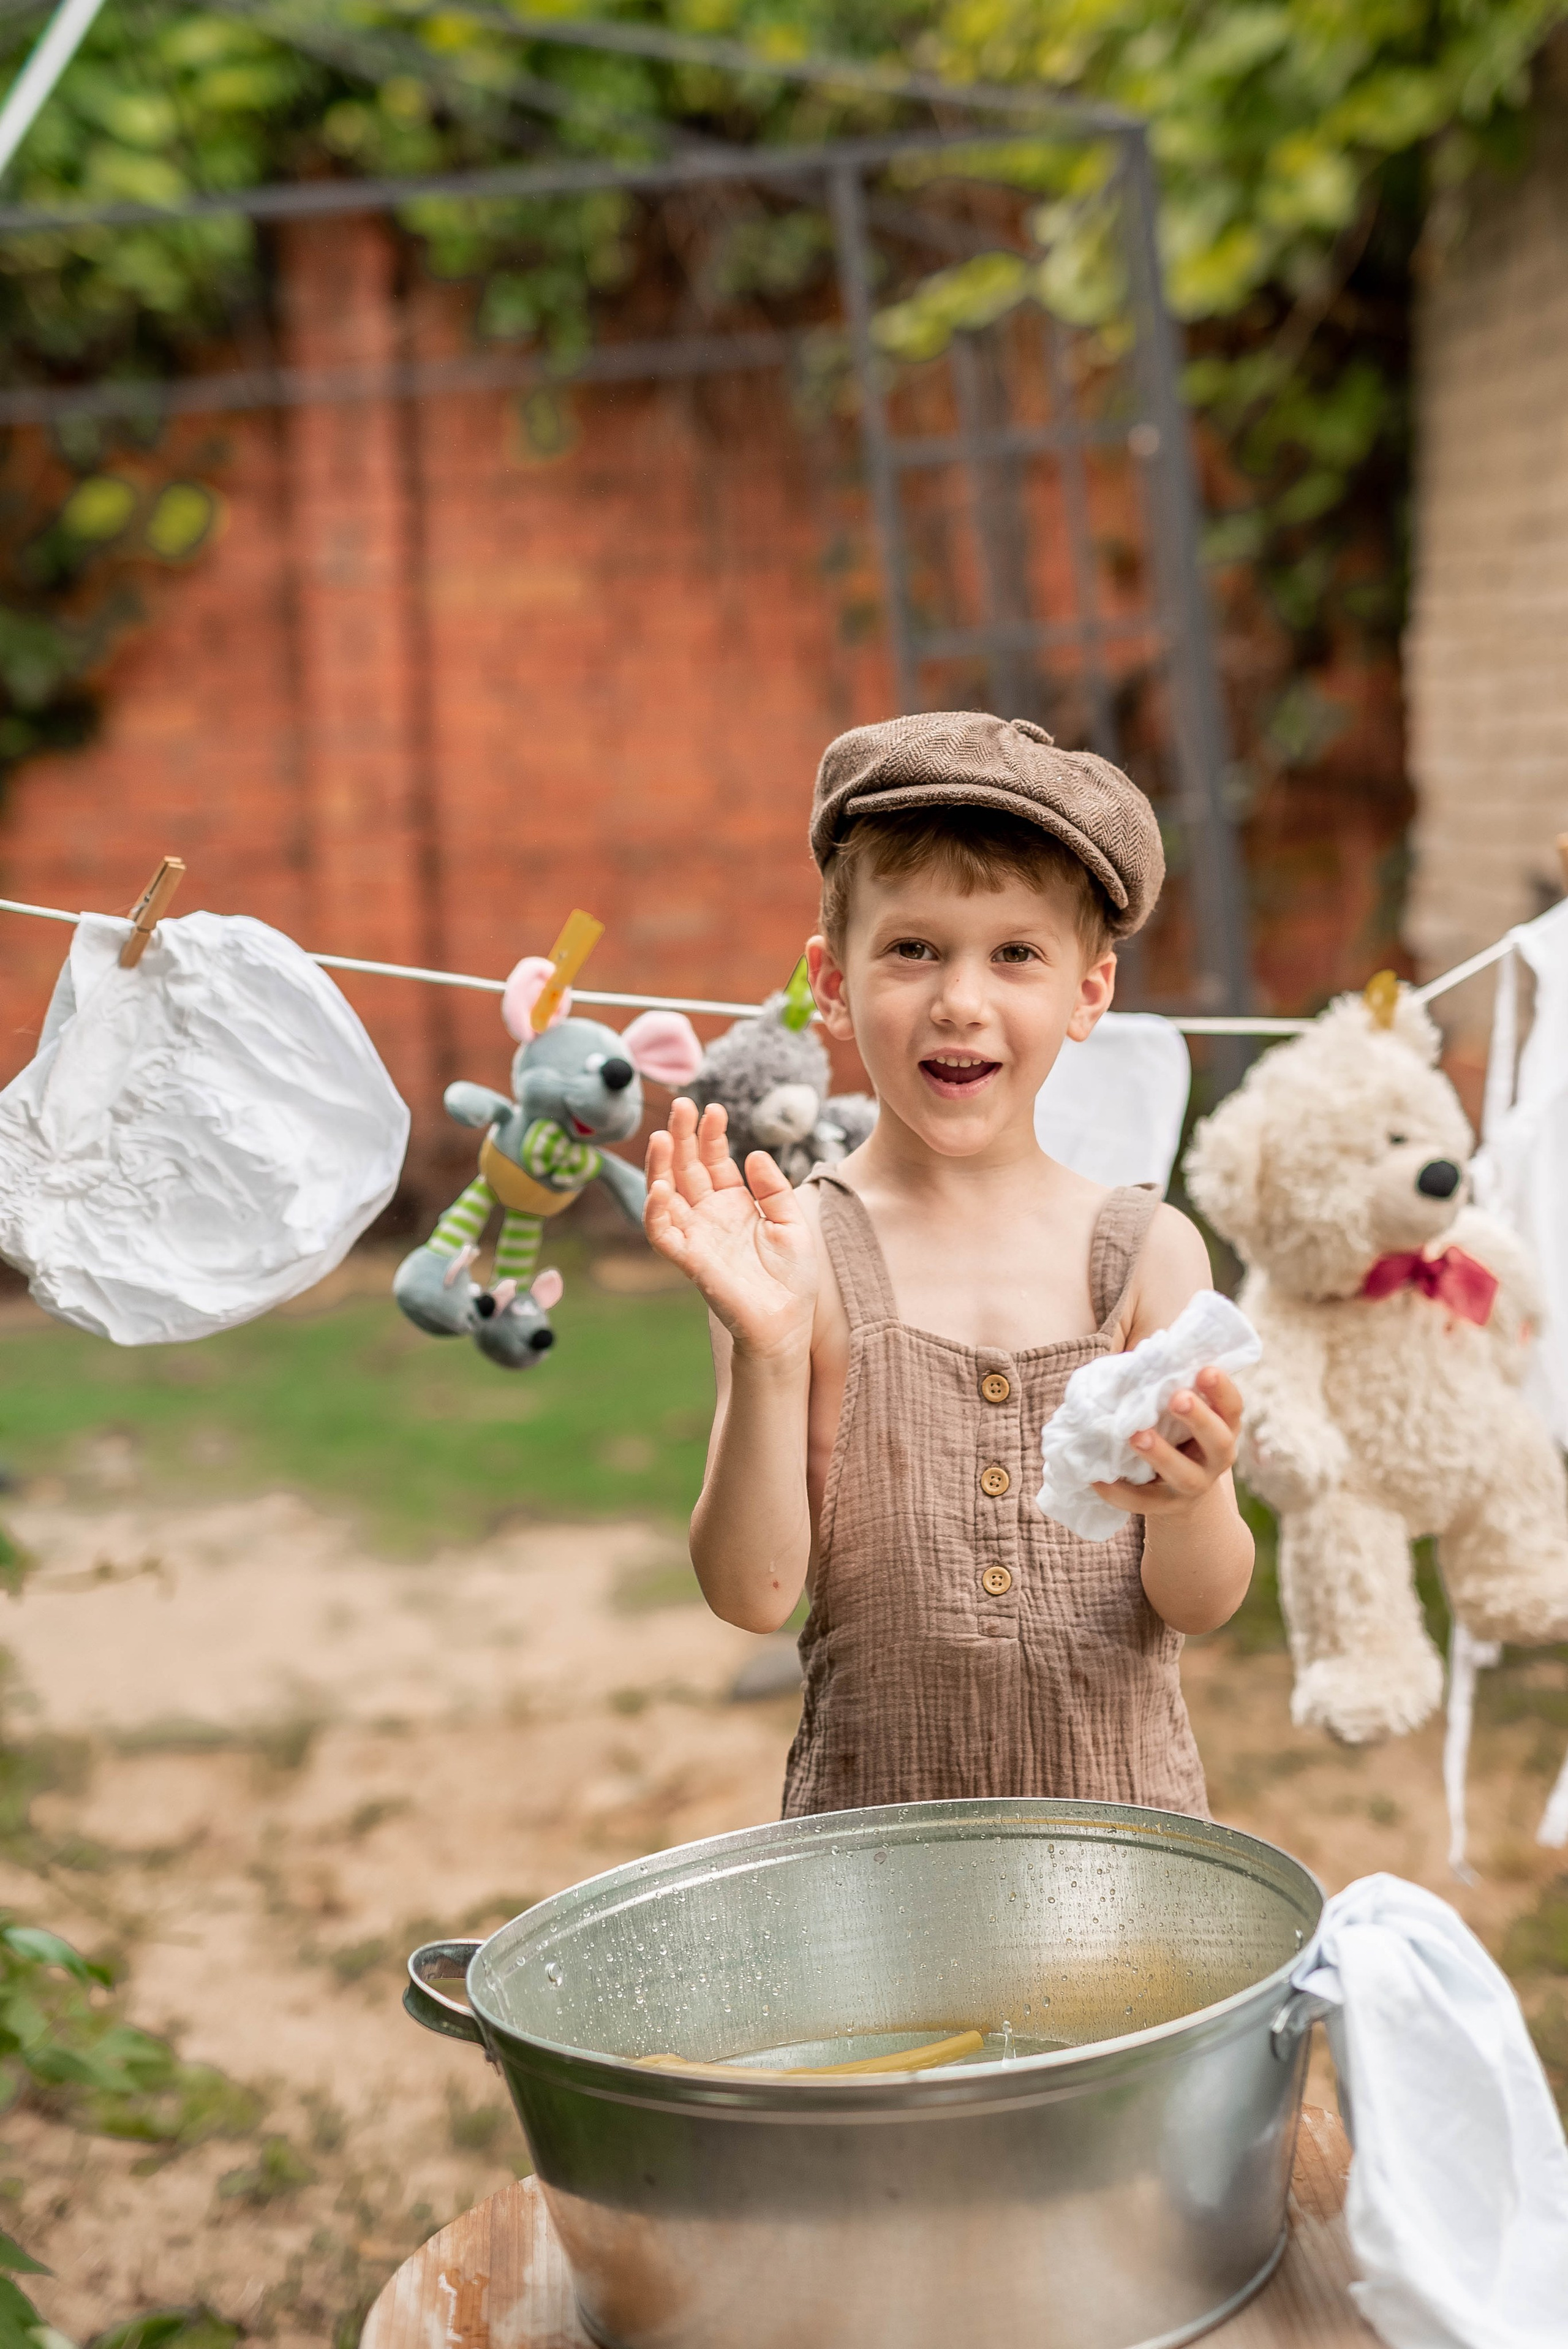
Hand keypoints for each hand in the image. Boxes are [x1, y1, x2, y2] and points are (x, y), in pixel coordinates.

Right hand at [645, 1099, 817, 1363]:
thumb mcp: (791, 1222)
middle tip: (681, 1104)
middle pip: (686, 1168)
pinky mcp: (690, 1261)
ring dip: (661, 1166)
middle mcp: (709, 1215)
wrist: (787, 1323)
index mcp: (733, 1203)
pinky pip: (663, 1234)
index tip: (715, 1108)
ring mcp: (696, 1236)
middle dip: (682, 1136)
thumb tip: (753, 1153)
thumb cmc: (791, 1278)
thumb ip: (773, 1189)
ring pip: (666, 1194)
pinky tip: (660, 1187)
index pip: (713, 1160)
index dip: (711, 1134)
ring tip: (664, 1136)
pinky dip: (656, 1212)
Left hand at [1091, 1366, 1241, 1518]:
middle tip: (1177, 1398)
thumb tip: (1136, 1360)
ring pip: (1184, 1476)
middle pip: (1219, 1442)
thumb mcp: (1181, 1413)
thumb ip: (1167, 1389)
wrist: (1178, 1492)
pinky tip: (1097, 1479)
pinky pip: (1142, 1502)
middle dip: (1199, 1419)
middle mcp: (1216, 1459)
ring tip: (1136, 1436)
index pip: (1232, 1408)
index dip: (1222, 1390)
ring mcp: (1193, 1486)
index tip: (1205, 1370)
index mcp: (1224, 1428)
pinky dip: (1119, 1492)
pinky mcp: (1164, 1507)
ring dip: (1161, 1455)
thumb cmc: (1175, 1433)